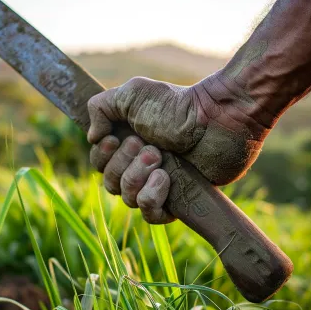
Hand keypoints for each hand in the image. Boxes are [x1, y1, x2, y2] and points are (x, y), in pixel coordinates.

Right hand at [87, 73, 271, 223]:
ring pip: (127, 199)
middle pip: (110, 183)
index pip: (99, 163)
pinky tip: (165, 178)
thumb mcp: (131, 94)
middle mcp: (140, 165)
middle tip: (148, 145)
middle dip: (124, 164)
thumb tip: (92, 137)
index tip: (114, 139)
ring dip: (138, 177)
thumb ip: (100, 108)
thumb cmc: (177, 105)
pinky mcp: (176, 201)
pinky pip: (150, 215)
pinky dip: (152, 198)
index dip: (102, 156)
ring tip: (160, 157)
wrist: (218, 119)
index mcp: (127, 143)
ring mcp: (158, 184)